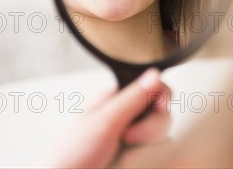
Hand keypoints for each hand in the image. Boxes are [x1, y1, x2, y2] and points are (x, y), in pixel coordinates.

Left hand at [39, 68, 171, 168]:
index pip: (153, 87)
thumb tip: (154, 72)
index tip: (160, 108)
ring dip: (145, 150)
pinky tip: (126, 164)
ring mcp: (131, 139)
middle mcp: (126, 116)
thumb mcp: (103, 123)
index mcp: (116, 99)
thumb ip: (132, 98)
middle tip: (128, 138)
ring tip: (123, 159)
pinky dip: (145, 160)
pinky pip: (156, 155)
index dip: (161, 96)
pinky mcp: (134, 157)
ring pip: (161, 137)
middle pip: (161, 114)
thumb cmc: (70, 156)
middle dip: (150, 129)